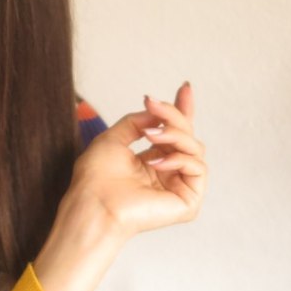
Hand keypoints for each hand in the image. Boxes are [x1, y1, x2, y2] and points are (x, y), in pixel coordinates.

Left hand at [69, 82, 205, 238]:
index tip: (185, 87)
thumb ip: (137, 122)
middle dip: (173, 115)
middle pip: (186, 136)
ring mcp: (178, 187)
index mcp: (151, 161)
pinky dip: (178, 159)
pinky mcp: (188, 202)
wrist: (93, 204)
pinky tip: (156, 161)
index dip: (181, 110)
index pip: (174, 134)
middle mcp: (167, 173)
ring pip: (195, 148)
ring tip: (150, 135)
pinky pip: (198, 168)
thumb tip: (158, 112)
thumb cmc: (95, 177)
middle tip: (153, 104)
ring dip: (174, 134)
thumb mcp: (114, 138)